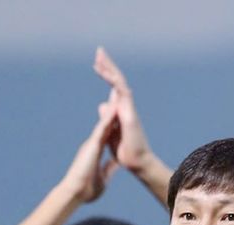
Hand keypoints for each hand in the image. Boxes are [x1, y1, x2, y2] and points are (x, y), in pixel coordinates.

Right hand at [61, 102, 119, 203]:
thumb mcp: (103, 178)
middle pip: (106, 124)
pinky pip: (102, 128)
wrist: (75, 193)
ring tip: (117, 94)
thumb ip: (108, 169)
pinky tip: (114, 107)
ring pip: (104, 123)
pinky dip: (108, 118)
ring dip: (111, 109)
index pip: (108, 135)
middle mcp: (94, 144)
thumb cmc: (86, 189)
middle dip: (112, 110)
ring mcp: (92, 143)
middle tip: (117, 95)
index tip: (120, 115)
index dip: (114, 124)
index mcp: (97, 151)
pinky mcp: (91, 145)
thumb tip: (115, 165)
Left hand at [93, 47, 152, 174]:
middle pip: (116, 81)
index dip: (106, 75)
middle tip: (99, 51)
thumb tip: (102, 104)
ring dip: (109, 69)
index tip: (97, 64)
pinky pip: (123, 93)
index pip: (113, 88)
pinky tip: (107, 72)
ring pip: (119, 83)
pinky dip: (115, 81)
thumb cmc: (126, 151)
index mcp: (121, 110)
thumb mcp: (112, 131)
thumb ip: (108, 117)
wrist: (136, 162)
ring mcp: (129, 109)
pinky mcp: (130, 114)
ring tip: (100, 56)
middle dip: (107, 66)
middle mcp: (126, 106)